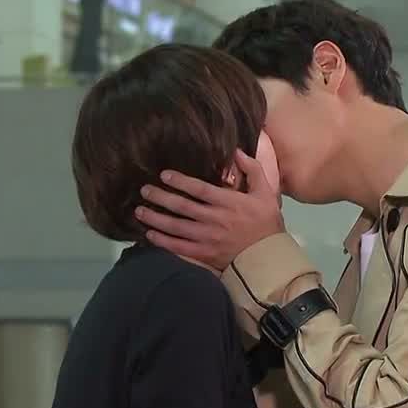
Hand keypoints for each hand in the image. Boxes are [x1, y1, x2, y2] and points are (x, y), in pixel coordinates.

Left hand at [135, 151, 284, 270]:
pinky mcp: (204, 254)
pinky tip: (150, 235)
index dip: (180, 181)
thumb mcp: (266, 193)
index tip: (164, 175)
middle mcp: (214, 219)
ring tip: (139, 211)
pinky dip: (163, 241)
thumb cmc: (266, 223)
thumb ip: (253, 170)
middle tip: (144, 190)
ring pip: (176, 226)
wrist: (268, 257)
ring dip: (156, 218)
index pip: (199, 189)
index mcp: (228, 202)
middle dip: (161, 197)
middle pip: (182, 206)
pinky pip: (179, 247)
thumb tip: (236, 150)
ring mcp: (207, 238)